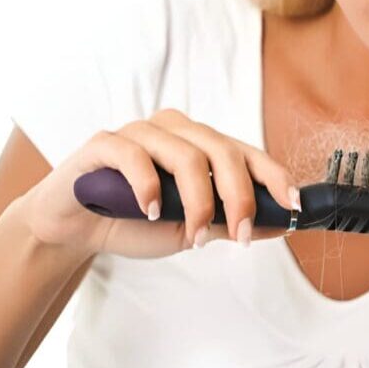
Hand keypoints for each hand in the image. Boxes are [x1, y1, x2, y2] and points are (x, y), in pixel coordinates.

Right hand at [17, 108, 299, 258]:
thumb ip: (229, 222)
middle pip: (221, 150)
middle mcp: (174, 130)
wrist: (75, 227)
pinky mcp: (105, 142)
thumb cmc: (134, 220)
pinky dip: (148, 185)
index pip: (246, 152)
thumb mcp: (190, 227)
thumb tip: (282, 224)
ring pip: (185, 154)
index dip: (274, 175)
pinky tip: (150, 212)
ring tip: (193, 237)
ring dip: (197, 201)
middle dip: (239, 196)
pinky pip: (134, 154)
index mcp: (199, 144)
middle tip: (241, 235)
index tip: (293, 205)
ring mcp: (139, 132)